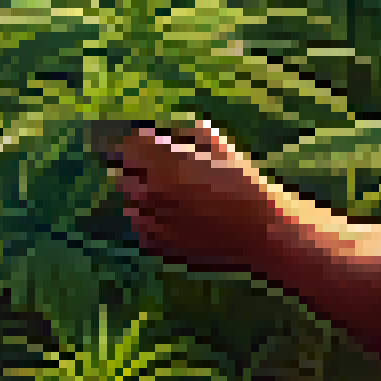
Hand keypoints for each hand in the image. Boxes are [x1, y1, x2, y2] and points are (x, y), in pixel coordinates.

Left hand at [107, 119, 284, 273]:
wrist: (258, 229)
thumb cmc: (241, 180)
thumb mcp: (216, 144)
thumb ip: (183, 133)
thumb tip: (158, 133)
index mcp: (162, 164)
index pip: (126, 148)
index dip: (133, 144)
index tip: (141, 144)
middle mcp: (150, 194)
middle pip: (122, 178)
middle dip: (134, 172)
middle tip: (155, 171)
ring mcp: (153, 223)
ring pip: (129, 207)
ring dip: (140, 199)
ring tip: (167, 197)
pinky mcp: (160, 248)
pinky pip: (141, 231)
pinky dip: (148, 223)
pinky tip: (170, 219)